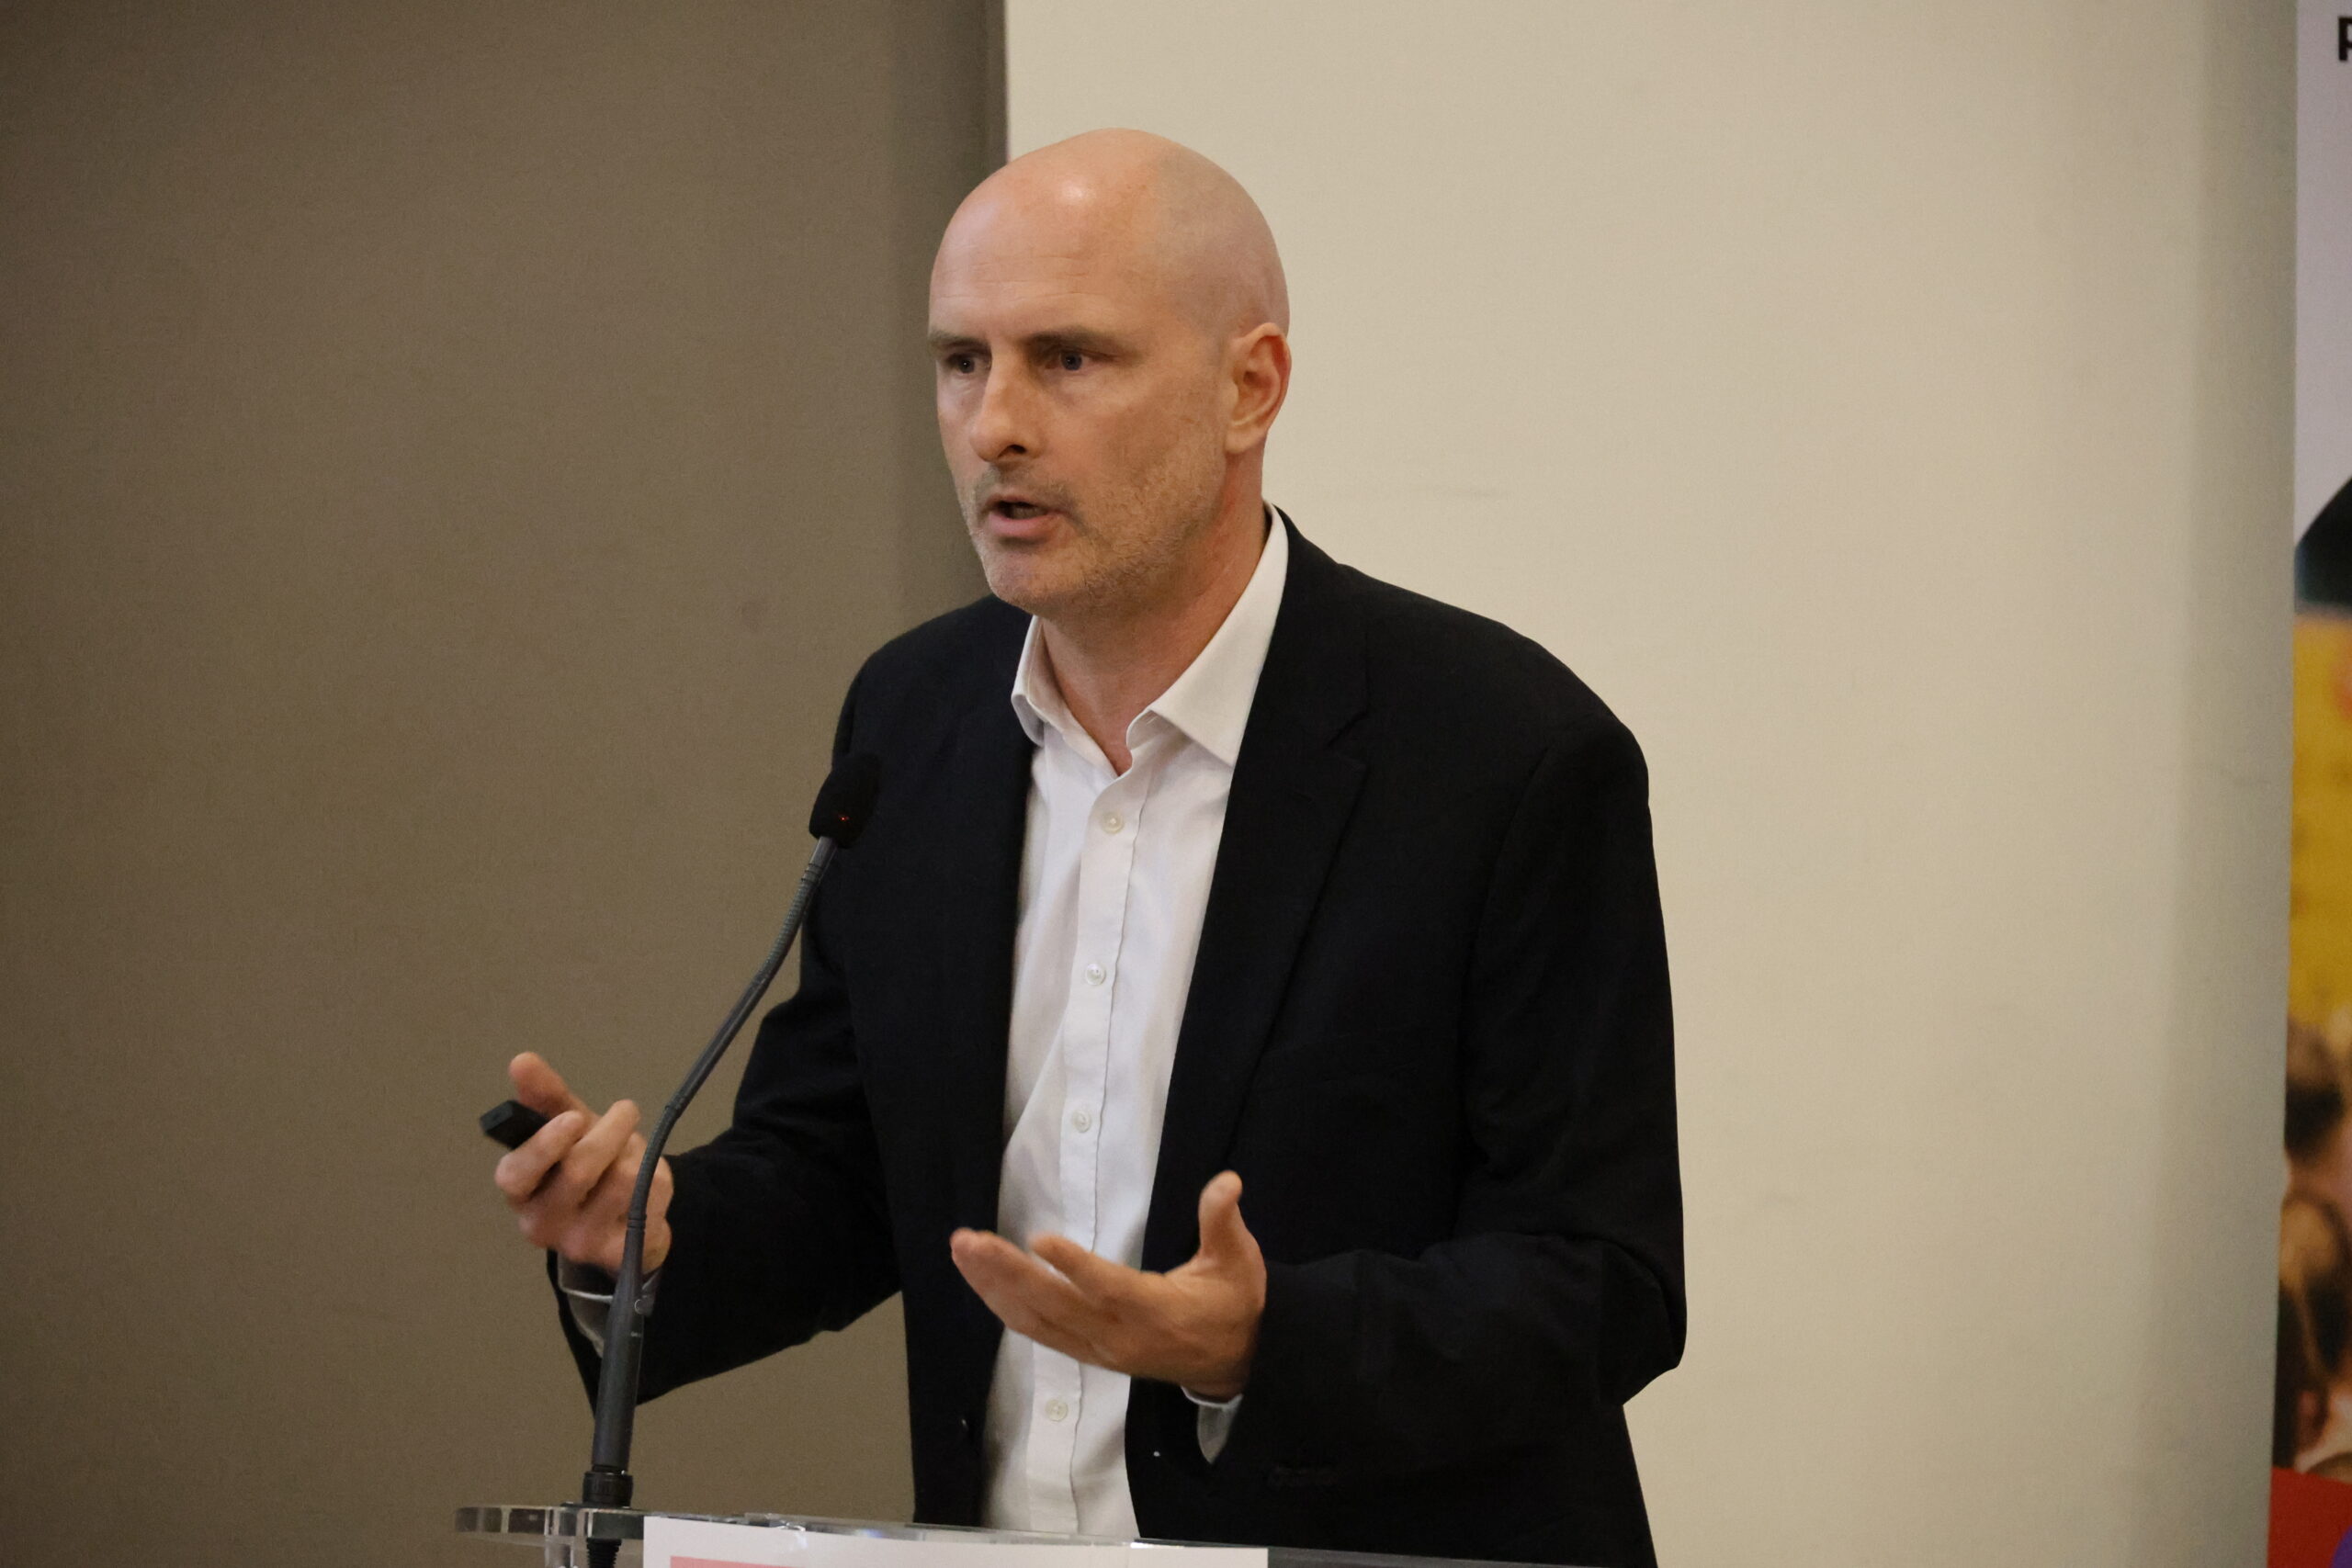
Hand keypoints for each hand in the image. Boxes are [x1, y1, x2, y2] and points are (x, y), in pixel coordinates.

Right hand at [492, 1051, 673, 1272]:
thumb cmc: (585, 1164)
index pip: (516, 1174)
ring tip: (632, 1148)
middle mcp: (540, 1223)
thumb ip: (544, 1097)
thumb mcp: (566, 1128)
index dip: (545, 1145)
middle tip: (625, 1111)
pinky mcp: (618, 1252)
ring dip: (634, 1150)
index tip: (574, 1118)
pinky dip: (654, 1175)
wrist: (629, 1218)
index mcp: (519, 1190)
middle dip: (609, 1131)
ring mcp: (579, 1243)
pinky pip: (647, 1197)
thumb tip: (521, 1061)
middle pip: (578, 1170)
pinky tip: (646, 1179)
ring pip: (621, 1179)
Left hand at [950, 1171, 1264, 1398]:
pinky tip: (982, 1283)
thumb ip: (1223, 1222)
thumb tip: (1227, 1181)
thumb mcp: (1239, 1261)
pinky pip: (1039, 1333)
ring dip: (994, 1288)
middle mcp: (1118, 1335)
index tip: (1038, 1239)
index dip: (1073, 1267)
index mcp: (1155, 1310)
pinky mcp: (1088, 1354)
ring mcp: (1098, 1349)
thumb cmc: (1233, 1303)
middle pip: (1055, 1305)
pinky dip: (1006, 1308)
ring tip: (963, 1252)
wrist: (1235, 1362)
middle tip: (970, 1241)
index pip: (1107, 1288)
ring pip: (1037, 1322)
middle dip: (1007, 1273)